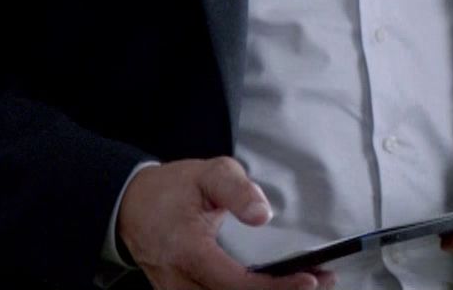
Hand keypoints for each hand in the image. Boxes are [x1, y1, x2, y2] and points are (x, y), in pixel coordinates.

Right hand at [116, 157, 333, 289]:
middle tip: (321, 282)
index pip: (234, 282)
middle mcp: (178, 280)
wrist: (130, 204)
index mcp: (186, 250)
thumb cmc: (172, 188)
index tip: (308, 279)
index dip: (273, 287)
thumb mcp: (209, 173)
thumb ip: (237, 190)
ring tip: (303, 285)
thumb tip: (263, 215)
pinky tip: (273, 288)